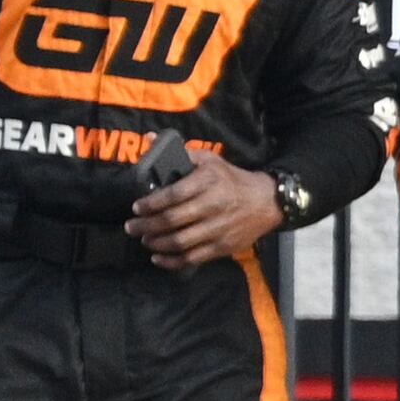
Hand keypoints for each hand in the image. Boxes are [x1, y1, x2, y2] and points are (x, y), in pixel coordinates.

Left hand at [128, 155, 283, 270]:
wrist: (267, 202)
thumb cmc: (231, 180)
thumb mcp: (210, 161)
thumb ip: (180, 153)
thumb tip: (149, 139)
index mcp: (209, 182)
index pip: (172, 195)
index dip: (150, 204)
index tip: (137, 207)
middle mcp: (214, 205)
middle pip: (171, 220)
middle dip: (145, 226)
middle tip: (131, 227)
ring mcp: (219, 228)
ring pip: (179, 241)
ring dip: (156, 243)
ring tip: (145, 240)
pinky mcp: (224, 246)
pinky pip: (192, 257)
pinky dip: (172, 261)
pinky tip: (159, 257)